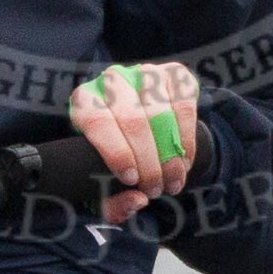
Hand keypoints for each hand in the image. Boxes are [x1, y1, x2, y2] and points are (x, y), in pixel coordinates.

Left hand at [69, 62, 199, 223]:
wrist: (145, 126)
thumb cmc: (118, 155)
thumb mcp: (104, 180)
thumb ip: (112, 200)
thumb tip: (137, 201)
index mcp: (85, 101)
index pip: (97, 120)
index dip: (116, 151)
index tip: (131, 180)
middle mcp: (112, 80)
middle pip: (132, 118)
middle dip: (148, 161)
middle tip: (155, 189)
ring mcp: (144, 72)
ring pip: (160, 111)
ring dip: (169, 152)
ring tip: (172, 181)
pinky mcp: (173, 73)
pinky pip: (184, 103)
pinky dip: (186, 138)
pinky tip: (184, 160)